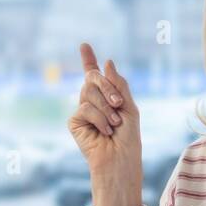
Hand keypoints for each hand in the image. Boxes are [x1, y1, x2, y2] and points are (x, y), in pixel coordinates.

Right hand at [68, 43, 142, 205]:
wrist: (121, 160)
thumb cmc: (128, 138)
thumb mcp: (130, 107)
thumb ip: (119, 85)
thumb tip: (107, 62)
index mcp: (107, 98)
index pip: (96, 76)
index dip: (89, 60)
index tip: (84, 45)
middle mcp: (92, 102)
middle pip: (92, 78)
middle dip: (107, 87)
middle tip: (119, 104)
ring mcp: (82, 111)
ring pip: (88, 92)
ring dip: (107, 108)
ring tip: (115, 124)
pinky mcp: (75, 122)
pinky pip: (85, 108)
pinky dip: (99, 119)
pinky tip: (105, 132)